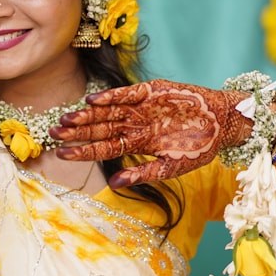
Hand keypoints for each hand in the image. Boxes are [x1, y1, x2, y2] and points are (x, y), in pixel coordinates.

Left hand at [50, 80, 251, 187]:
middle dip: (76, 132)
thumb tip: (114, 185)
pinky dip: (112, 97)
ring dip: (88, 114)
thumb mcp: (172, 167)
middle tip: (53, 133)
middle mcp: (135, 124)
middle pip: (100, 128)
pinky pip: (128, 94)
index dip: (82, 151)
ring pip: (108, 111)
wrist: (223, 123)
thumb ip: (143, 173)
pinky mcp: (152, 91)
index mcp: (138, 143)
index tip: (61, 154)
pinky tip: (94, 100)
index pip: (103, 148)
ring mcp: (142, 107)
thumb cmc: (199, 148)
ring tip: (66, 118)